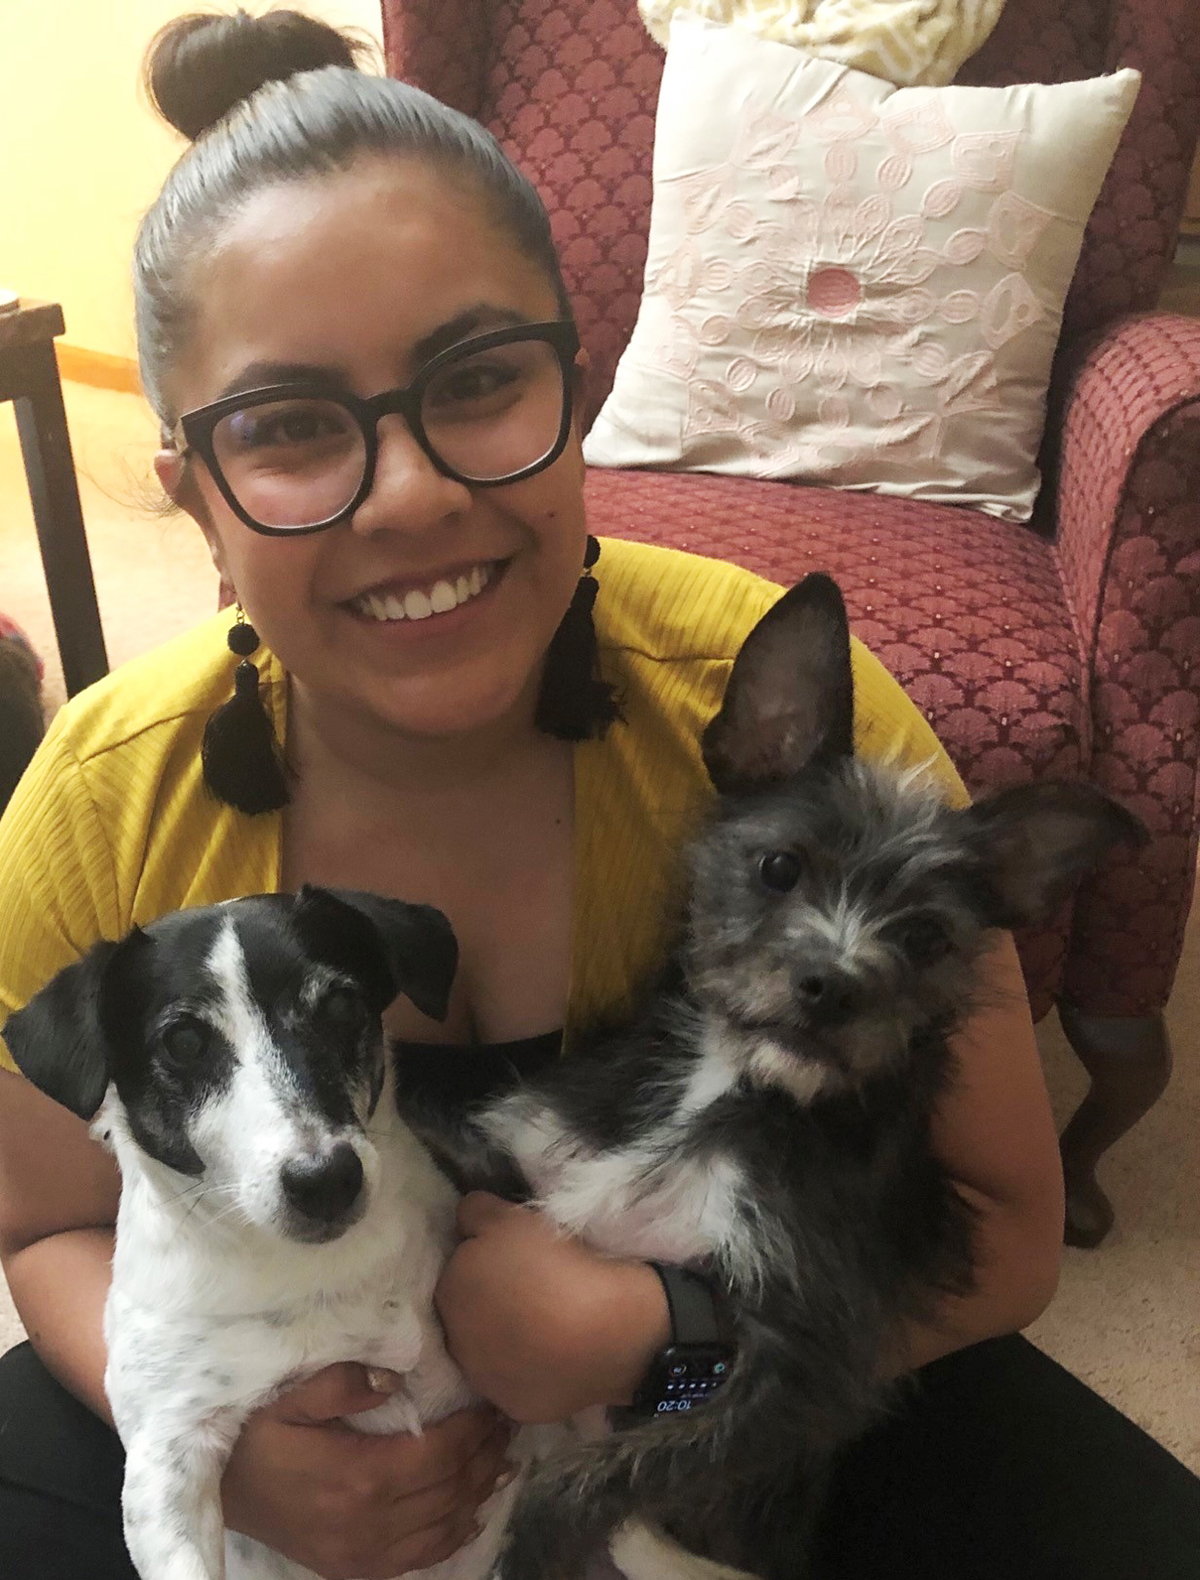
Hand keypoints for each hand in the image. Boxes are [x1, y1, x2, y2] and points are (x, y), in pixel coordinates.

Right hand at [221, 1363, 512, 1579]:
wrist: (220, 1489)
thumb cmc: (257, 1434)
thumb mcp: (292, 1396)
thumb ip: (343, 1382)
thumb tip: (395, 1379)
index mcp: (359, 1476)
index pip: (441, 1453)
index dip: (475, 1430)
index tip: (494, 1405)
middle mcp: (369, 1524)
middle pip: (450, 1489)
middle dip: (486, 1455)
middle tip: (507, 1425)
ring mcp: (364, 1554)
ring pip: (444, 1526)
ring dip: (480, 1492)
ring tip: (503, 1460)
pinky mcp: (356, 1569)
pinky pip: (421, 1557)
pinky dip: (454, 1534)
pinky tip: (472, 1512)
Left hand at [435, 1192, 669, 1422]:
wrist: (608, 1331)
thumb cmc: (558, 1265)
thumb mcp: (513, 1216)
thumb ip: (476, 1212)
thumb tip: (466, 1219)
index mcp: (449, 1289)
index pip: (459, 1266)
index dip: (488, 1257)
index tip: (519, 1255)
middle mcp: (454, 1340)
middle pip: (468, 1310)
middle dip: (490, 1299)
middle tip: (533, 1286)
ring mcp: (484, 1380)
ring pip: (489, 1349)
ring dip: (507, 1336)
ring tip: (547, 1322)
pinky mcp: (514, 1407)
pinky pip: (518, 1380)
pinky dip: (531, 1368)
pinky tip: (557, 1354)